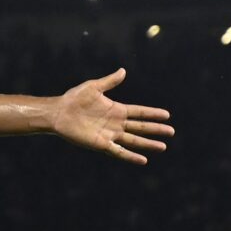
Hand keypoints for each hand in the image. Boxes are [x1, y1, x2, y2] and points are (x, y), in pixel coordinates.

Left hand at [50, 66, 174, 163]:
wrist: (59, 112)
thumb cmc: (74, 99)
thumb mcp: (94, 87)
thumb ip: (110, 81)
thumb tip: (123, 71)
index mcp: (116, 109)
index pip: (139, 112)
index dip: (153, 114)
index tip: (167, 115)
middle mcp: (116, 123)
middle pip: (141, 127)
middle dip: (156, 130)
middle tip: (171, 132)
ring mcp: (110, 134)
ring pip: (134, 140)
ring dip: (148, 144)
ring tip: (163, 147)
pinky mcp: (101, 144)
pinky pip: (119, 151)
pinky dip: (131, 156)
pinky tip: (143, 160)